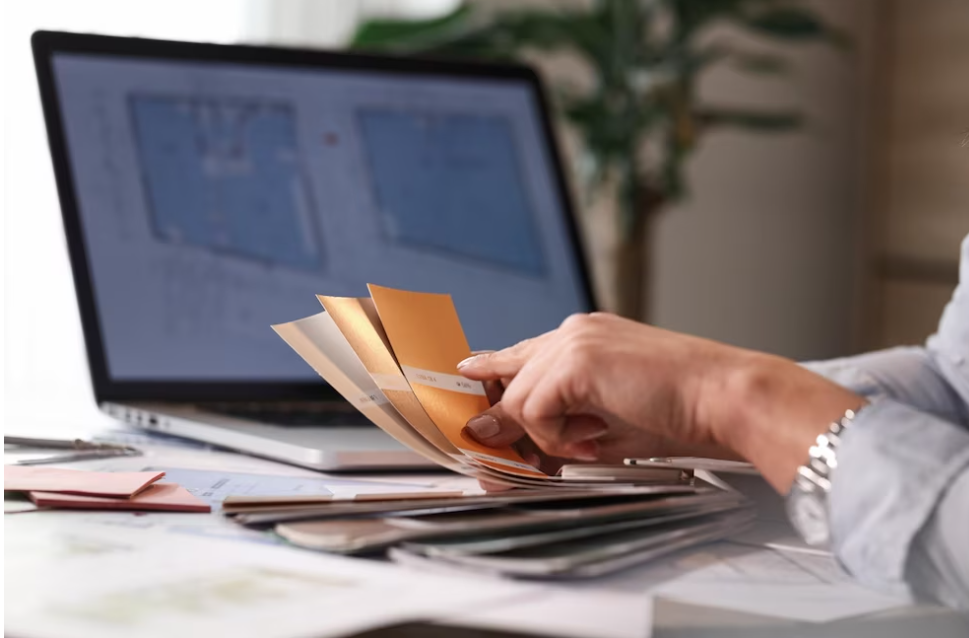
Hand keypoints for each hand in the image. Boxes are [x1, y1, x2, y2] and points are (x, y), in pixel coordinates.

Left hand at [459, 313, 864, 492]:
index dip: (493, 379)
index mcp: (584, 339)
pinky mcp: (575, 360)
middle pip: (508, 377)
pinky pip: (533, 411)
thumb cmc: (678, 413)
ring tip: (593, 447)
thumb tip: (499, 443)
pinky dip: (557, 438)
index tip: (467, 382)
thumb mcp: (604, 426)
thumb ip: (552, 430)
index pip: (521, 358)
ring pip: (517, 399)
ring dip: (546, 437)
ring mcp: (572, 341)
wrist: (724, 399)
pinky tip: (596, 442)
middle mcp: (572, 333)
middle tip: (525, 461)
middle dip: (507, 426)